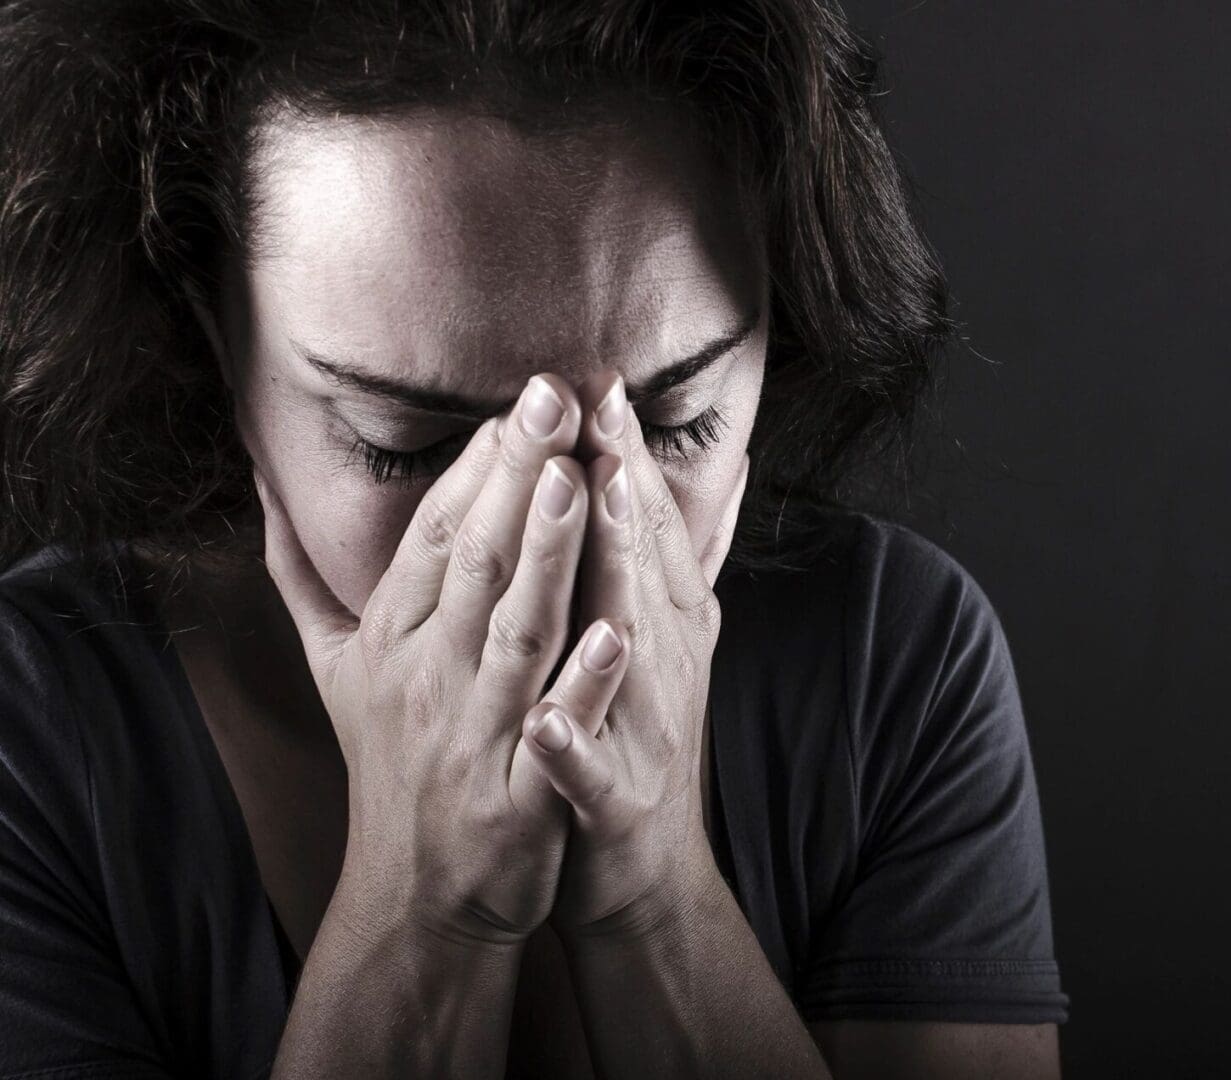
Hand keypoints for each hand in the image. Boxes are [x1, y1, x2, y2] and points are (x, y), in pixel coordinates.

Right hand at [253, 374, 632, 948]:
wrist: (415, 892)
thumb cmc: (389, 759)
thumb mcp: (332, 665)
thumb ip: (301, 571)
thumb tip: (261, 479)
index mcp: (392, 639)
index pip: (434, 536)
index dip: (476, 467)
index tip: (519, 398)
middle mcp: (426, 677)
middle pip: (473, 564)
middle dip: (516, 478)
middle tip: (554, 396)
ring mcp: (472, 736)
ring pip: (514, 632)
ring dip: (547, 557)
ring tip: (579, 483)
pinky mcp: (517, 797)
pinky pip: (555, 733)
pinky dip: (584, 685)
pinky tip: (621, 633)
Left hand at [519, 372, 749, 938]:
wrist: (645, 870)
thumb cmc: (638, 733)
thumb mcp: (667, 636)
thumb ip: (680, 555)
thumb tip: (725, 468)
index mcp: (664, 622)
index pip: (648, 526)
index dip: (629, 452)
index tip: (602, 380)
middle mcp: (664, 664)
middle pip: (645, 566)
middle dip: (627, 488)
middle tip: (603, 411)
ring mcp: (645, 732)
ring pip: (629, 648)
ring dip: (616, 580)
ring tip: (597, 510)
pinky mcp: (614, 804)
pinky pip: (591, 774)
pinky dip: (573, 747)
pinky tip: (545, 722)